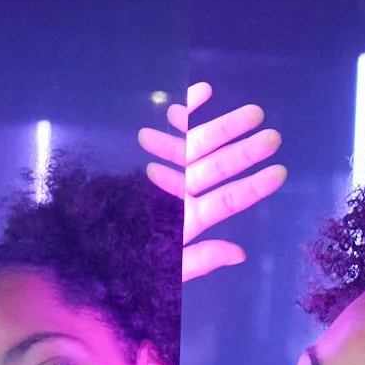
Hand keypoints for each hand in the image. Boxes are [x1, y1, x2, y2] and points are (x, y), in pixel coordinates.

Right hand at [139, 82, 285, 280]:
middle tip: (272, 135)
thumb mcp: (165, 273)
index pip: (226, 201)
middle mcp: (184, 198)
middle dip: (243, 151)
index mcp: (191, 223)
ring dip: (221, 128)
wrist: (86, 259)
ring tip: (253, 112)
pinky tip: (204, 92)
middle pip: (217, 169)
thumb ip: (199, 261)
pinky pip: (172, 134)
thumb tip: (239, 253)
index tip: (278, 172)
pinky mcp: (150, 161)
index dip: (252, 187)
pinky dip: (187, 114)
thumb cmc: (122, 271)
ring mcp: (167, 177)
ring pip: (196, 149)